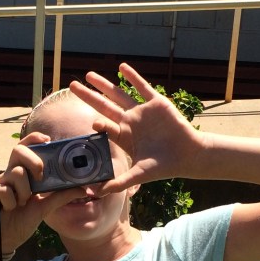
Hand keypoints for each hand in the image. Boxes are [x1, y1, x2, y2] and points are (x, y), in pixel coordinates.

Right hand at [0, 131, 82, 250]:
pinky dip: (11, 202)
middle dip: (34, 161)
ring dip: (24, 192)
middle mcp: (9, 174)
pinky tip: (8, 209)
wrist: (5, 241)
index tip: (48, 140)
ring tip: (21, 204)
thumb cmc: (21, 221)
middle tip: (40, 177)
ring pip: (16, 172)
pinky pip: (3, 190)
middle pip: (18, 150)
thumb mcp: (44, 208)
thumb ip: (61, 196)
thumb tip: (83, 189)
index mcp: (23, 174)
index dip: (34, 139)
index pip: (26, 148)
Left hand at [70, 63, 204, 193]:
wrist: (188, 156)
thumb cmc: (163, 167)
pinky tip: (121, 67)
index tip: (92, 123)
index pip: (105, 127)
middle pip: (104, 106)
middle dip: (88, 97)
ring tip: (88, 75)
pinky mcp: (156, 103)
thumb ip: (117, 183)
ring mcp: (142, 112)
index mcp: (124, 137)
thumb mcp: (138, 175)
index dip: (97, 124)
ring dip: (104, 85)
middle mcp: (130, 122)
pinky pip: (142, 87)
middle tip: (72, 86)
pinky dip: (132, 77)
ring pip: (119, 94)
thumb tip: (94, 193)